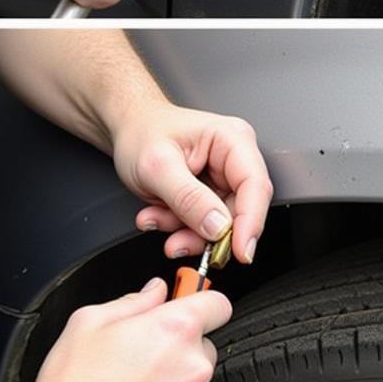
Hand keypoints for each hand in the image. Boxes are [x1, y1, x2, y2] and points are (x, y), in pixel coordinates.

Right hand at [18, 278, 230, 381]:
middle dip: (178, 349)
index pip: (217, 304)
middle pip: (204, 348)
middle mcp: (192, 368)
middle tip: (141, 358)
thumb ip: (133, 301)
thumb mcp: (89, 320)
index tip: (190, 308)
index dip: (202, 303)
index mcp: (173, 330)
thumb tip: (154, 292)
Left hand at [113, 102, 272, 263]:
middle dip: (205, 232)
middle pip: (239, 211)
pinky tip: (156, 215)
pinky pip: (202, 223)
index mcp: (232, 140)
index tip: (240, 252)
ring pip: (219, 223)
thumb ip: (188, 197)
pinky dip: (177, 226)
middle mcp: (233, 159)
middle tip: (178, 242)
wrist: (127, 129)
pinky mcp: (208, 195)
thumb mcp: (157, 166)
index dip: (251, 223)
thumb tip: (219, 226)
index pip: (255, 186)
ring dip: (184, 230)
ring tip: (154, 218)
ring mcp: (221, 178)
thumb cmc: (141, 132)